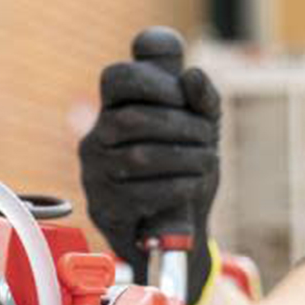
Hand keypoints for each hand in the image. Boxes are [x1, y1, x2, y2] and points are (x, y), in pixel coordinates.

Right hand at [78, 57, 220, 304]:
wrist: (179, 228)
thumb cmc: (185, 167)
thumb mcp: (201, 128)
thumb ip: (202, 97)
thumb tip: (191, 76)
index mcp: (113, 110)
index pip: (116, 78)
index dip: (151, 80)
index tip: (182, 96)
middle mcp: (96, 140)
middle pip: (130, 119)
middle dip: (179, 125)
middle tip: (209, 137)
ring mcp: (95, 175)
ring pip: (137, 157)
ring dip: (184, 157)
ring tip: (208, 160)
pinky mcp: (105, 209)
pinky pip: (141, 194)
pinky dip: (177, 186)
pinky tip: (193, 184)